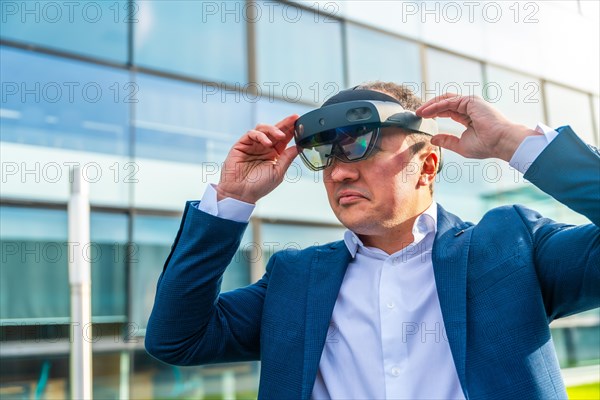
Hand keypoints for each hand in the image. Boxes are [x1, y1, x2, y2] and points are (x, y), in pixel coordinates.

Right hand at [216, 114, 298, 203]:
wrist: (240, 194)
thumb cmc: (258, 186)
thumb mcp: (278, 172)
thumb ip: (287, 158)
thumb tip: (298, 147)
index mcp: (274, 154)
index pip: (284, 139)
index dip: (292, 130)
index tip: (301, 124)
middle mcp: (264, 148)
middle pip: (275, 130)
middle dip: (285, 124)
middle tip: (294, 119)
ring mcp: (253, 145)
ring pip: (263, 129)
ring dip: (273, 130)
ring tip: (280, 136)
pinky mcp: (242, 144)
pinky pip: (252, 134)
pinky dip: (260, 135)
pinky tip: (267, 143)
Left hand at [416, 93, 539, 161]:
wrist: (501, 142)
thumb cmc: (486, 145)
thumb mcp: (461, 145)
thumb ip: (447, 141)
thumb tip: (433, 138)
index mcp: (468, 116)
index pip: (447, 111)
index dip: (433, 113)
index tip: (422, 118)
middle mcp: (469, 107)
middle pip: (444, 103)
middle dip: (429, 107)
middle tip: (417, 113)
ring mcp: (470, 103)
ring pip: (445, 99)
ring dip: (431, 105)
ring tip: (419, 112)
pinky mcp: (470, 101)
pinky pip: (449, 101)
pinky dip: (437, 106)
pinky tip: (427, 112)